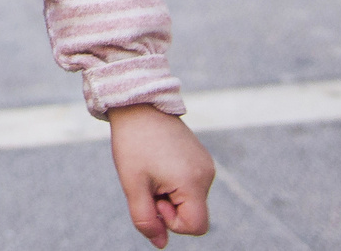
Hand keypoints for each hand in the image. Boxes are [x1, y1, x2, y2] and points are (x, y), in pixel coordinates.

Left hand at [108, 103, 212, 245]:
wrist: (138, 104)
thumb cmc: (133, 144)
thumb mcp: (133, 186)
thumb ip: (146, 220)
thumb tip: (161, 244)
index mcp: (193, 182)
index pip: (196, 227)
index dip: (172, 222)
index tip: (154, 198)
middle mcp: (206, 174)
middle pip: (193, 214)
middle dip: (169, 207)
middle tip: (149, 182)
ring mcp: (206, 164)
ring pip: (191, 200)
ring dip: (170, 194)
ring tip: (153, 168)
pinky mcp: (201, 158)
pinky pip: (191, 185)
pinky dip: (174, 183)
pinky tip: (159, 162)